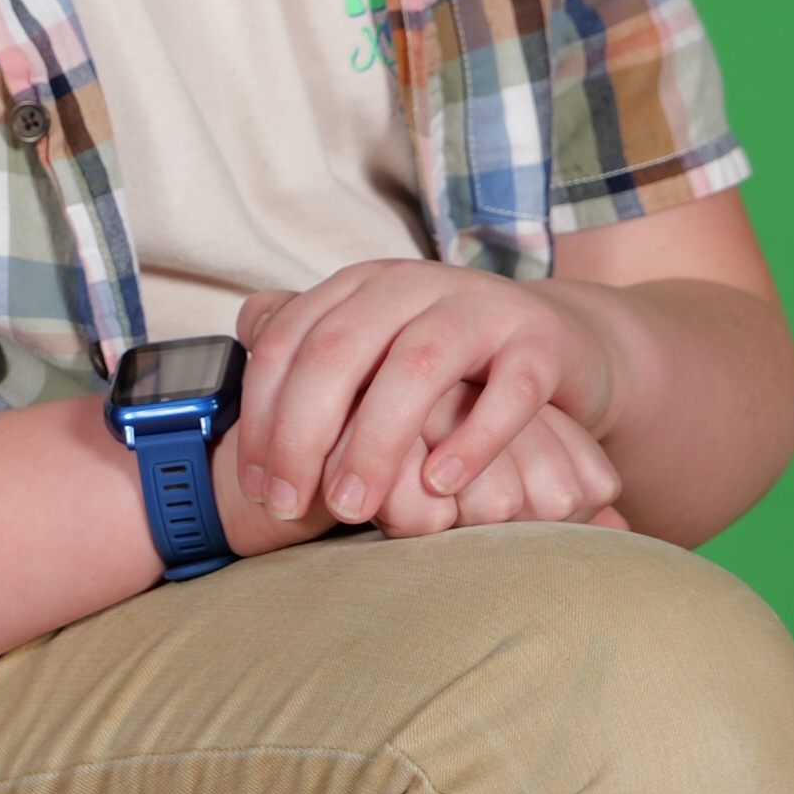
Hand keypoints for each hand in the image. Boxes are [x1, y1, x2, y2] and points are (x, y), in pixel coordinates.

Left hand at [229, 263, 628, 543]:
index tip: (256, 490)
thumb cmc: (444, 368)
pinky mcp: (540, 341)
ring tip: (354, 509)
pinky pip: (507, 391)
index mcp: (357, 288)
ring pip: (416, 366)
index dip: (261, 417)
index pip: (286, 341)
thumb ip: (305, 355)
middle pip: (337, 351)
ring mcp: (479, 307)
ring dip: (376, 443)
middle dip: (302, 436)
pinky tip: (441, 486)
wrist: (557, 345)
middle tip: (290, 510)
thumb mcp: (369, 354)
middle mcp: (411, 284)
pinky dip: (472, 441)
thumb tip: (236, 341)